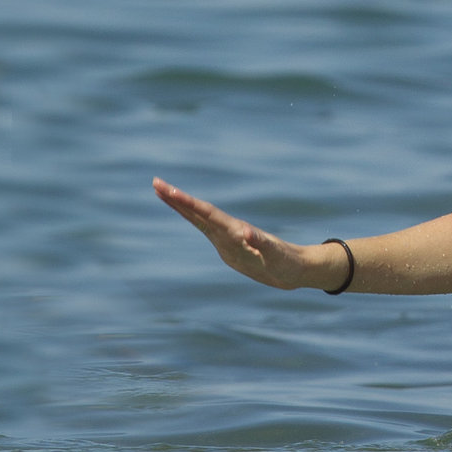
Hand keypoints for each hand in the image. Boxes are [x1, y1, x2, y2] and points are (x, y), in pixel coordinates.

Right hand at [152, 178, 343, 291]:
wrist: (296, 269)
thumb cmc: (287, 262)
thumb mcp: (275, 256)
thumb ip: (261, 244)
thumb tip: (245, 232)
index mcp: (235, 231)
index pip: (206, 213)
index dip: (186, 202)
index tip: (168, 190)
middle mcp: (228, 231)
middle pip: (198, 211)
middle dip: (176, 199)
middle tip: (155, 182)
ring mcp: (227, 238)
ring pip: (198, 218)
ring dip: (181, 206)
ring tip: (162, 192)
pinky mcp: (228, 247)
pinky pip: (205, 230)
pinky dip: (192, 218)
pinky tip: (182, 210)